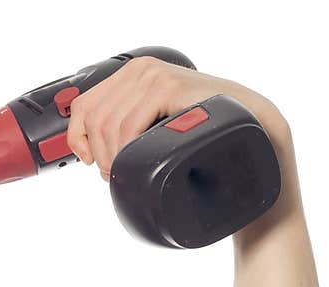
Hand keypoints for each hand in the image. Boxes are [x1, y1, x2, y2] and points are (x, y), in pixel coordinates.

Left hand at [66, 56, 291, 181]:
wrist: (248, 132)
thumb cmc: (202, 134)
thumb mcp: (154, 125)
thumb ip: (124, 126)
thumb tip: (86, 150)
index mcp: (131, 75)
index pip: (83, 105)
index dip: (80, 138)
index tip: (92, 161)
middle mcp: (140, 70)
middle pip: (94, 118)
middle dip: (100, 154)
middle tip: (115, 174)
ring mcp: (154, 75)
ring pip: (108, 125)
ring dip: (112, 157)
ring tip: (128, 172)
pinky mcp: (169, 87)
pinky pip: (128, 126)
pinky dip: (126, 150)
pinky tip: (137, 161)